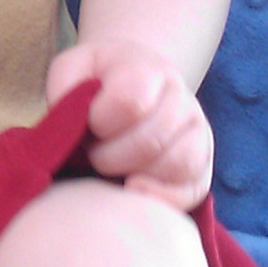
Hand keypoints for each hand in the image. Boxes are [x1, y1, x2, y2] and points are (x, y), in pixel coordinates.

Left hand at [47, 40, 212, 211]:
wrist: (134, 78)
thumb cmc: (96, 79)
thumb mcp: (72, 68)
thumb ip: (65, 88)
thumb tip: (75, 124)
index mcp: (148, 69)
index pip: (130, 102)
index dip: (100, 122)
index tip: (88, 125)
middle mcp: (180, 97)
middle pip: (150, 141)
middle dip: (109, 156)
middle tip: (92, 153)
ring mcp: (197, 130)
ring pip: (177, 165)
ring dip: (133, 174)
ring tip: (111, 167)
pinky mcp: (202, 163)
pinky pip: (192, 189)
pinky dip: (162, 198)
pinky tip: (133, 189)